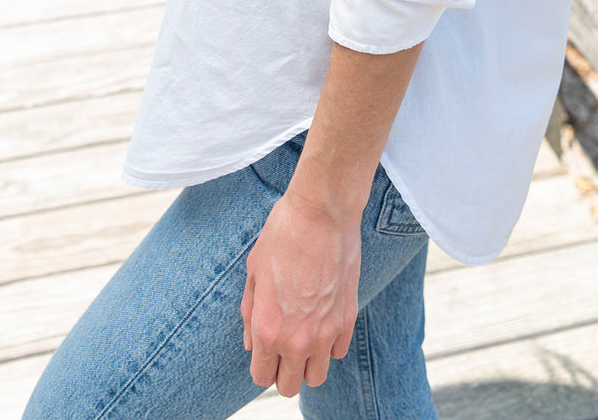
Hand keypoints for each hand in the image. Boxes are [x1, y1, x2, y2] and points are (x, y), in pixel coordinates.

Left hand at [241, 190, 360, 397]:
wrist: (322, 212)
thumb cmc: (282, 234)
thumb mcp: (253, 271)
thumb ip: (250, 313)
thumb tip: (252, 342)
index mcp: (268, 329)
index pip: (262, 377)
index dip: (261, 366)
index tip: (264, 351)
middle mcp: (297, 339)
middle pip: (290, 386)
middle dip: (282, 371)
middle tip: (281, 346)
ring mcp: (326, 331)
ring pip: (317, 377)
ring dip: (307, 364)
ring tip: (302, 337)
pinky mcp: (348, 318)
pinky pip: (338, 352)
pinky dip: (329, 344)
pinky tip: (321, 319)